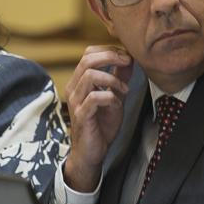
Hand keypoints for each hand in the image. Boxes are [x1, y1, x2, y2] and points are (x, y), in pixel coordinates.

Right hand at [63, 45, 132, 191]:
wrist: (91, 152)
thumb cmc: (101, 125)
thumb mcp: (114, 97)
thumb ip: (119, 78)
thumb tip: (129, 59)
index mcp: (80, 81)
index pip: (88, 54)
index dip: (108, 51)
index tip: (126, 57)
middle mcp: (74, 88)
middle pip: (87, 59)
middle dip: (111, 57)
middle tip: (127, 62)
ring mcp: (76, 102)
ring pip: (90, 76)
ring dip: (112, 79)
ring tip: (124, 90)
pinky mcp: (81, 115)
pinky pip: (95, 98)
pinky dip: (111, 97)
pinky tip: (118, 103)